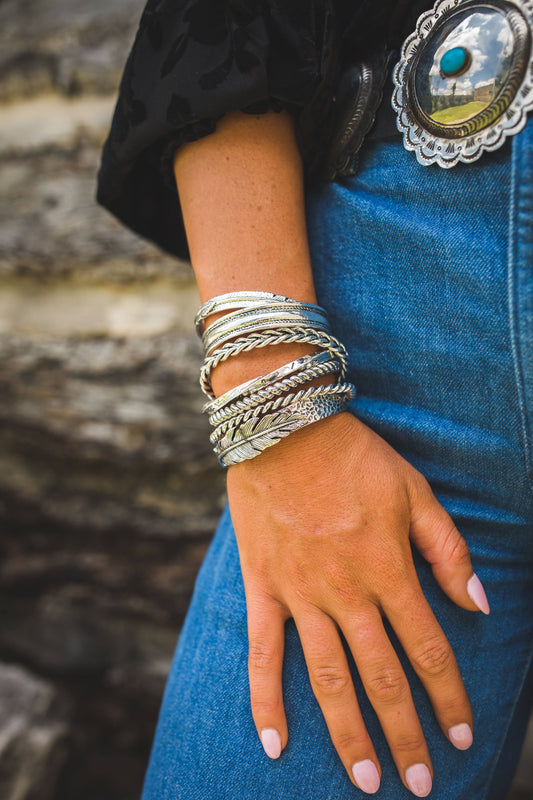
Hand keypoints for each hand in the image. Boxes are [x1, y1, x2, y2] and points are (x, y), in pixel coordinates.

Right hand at [227, 411, 488, 795]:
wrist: (285, 428)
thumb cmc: (355, 457)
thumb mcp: (414, 492)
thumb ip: (447, 550)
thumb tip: (480, 603)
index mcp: (388, 570)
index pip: (428, 649)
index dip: (449, 698)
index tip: (462, 737)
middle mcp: (346, 593)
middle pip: (382, 678)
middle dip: (405, 736)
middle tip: (419, 785)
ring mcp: (301, 594)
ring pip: (327, 678)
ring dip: (349, 733)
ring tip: (366, 781)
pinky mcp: (264, 588)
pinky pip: (263, 653)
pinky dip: (266, 701)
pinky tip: (275, 745)